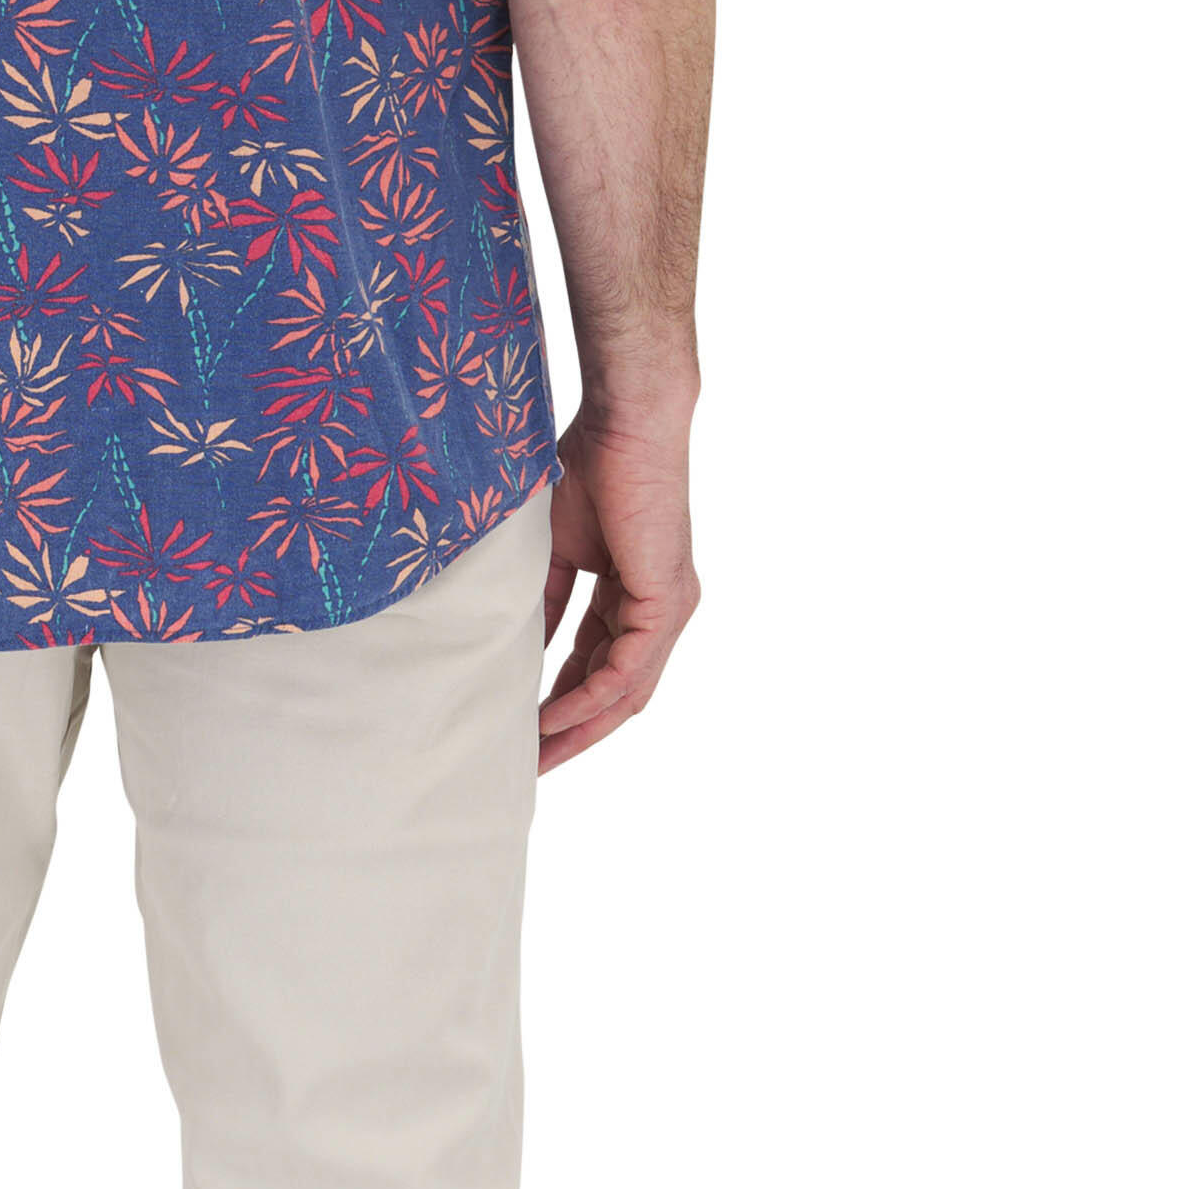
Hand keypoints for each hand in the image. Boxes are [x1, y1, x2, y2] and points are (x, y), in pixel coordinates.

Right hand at [537, 402, 698, 777]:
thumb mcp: (555, 551)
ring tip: (536, 755)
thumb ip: (545, 602)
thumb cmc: (589, 467)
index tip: (523, 730)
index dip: (562, 702)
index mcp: (634, 596)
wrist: (623, 423)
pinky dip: (588, 698)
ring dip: (580, 728)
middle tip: (530, 765)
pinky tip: (552, 717)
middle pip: (618, 693)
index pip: (600, 666)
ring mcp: (668, 609)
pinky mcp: (665, 601)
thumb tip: (519, 648)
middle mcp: (660, 610)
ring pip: (626, 691)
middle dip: (573, 732)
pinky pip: (626, 670)